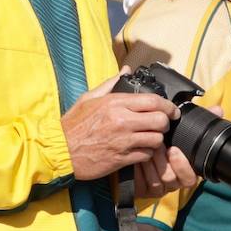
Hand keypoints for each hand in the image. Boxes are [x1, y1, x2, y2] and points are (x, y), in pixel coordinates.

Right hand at [61, 69, 180, 180]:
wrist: (60, 151)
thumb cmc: (72, 125)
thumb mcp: (88, 98)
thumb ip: (110, 84)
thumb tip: (126, 70)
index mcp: (115, 103)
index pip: (153, 101)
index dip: (168, 106)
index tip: (171, 110)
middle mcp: (122, 121)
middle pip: (160, 120)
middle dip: (165, 122)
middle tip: (161, 124)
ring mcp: (123, 141)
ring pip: (156, 139)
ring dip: (156, 139)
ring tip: (149, 137)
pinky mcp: (122, 159)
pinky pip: (146, 155)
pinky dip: (147, 153)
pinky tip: (140, 149)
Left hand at [135, 107, 220, 196]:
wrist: (137, 150)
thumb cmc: (163, 141)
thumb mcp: (178, 131)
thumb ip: (199, 121)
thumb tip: (218, 110)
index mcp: (186, 170)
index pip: (191, 178)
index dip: (183, 166)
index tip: (174, 150)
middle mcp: (175, 181)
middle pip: (174, 179)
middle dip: (165, 161)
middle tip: (158, 146)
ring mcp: (161, 187)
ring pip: (159, 181)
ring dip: (153, 163)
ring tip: (148, 149)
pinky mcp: (146, 190)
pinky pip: (147, 184)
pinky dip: (143, 170)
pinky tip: (139, 158)